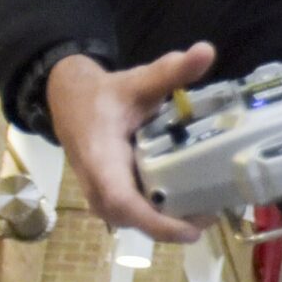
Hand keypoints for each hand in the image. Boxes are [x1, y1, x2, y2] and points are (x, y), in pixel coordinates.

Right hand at [48, 45, 217, 242]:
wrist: (69, 100)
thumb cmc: (105, 95)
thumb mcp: (137, 81)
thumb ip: (170, 71)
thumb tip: (207, 50)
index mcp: (100, 160)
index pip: (121, 201)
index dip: (154, 222)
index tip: (189, 231)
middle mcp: (97, 184)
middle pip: (131, 219)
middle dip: (170, 227)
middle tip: (212, 216)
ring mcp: (102, 192)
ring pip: (133, 220)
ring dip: (167, 223)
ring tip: (206, 213)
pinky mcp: (111, 192)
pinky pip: (134, 212)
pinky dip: (160, 214)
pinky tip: (190, 206)